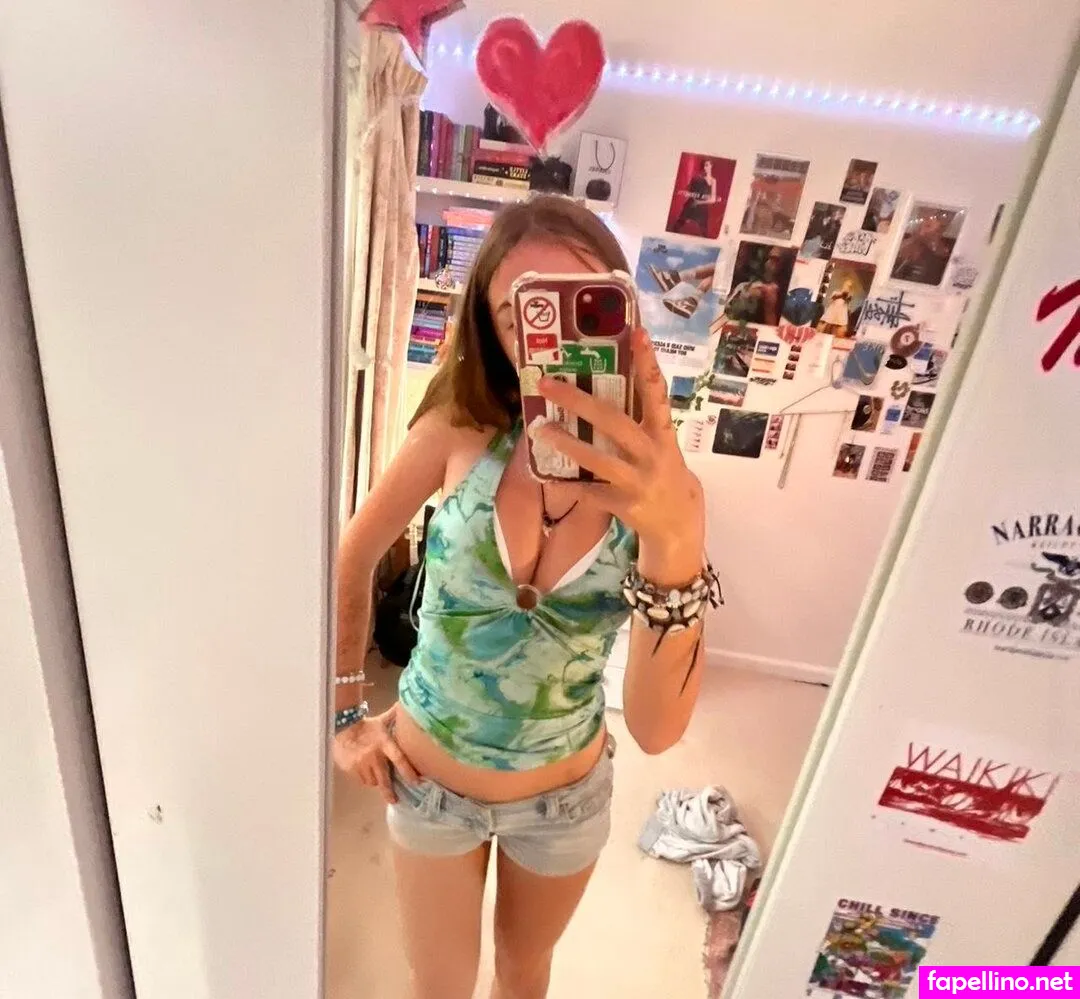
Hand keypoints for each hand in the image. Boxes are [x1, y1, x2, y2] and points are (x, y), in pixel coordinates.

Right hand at [332, 706, 419, 804]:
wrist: (341, 727)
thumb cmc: (365, 726)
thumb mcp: (381, 721)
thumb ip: (394, 716)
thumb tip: (407, 704)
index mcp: (384, 743)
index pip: (399, 759)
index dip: (408, 771)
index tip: (416, 782)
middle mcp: (374, 756)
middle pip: (384, 779)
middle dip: (389, 792)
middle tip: (394, 800)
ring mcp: (361, 764)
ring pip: (372, 781)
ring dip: (375, 780)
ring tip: (375, 772)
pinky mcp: (351, 769)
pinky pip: (361, 780)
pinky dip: (364, 777)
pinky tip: (363, 769)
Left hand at [534, 329, 705, 585]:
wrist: (680, 526)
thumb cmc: (667, 476)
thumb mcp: (664, 447)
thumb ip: (641, 425)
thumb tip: (603, 395)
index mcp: (663, 434)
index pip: (656, 392)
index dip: (647, 362)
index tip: (636, 333)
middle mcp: (652, 454)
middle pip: (613, 421)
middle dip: (578, 401)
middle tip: (548, 383)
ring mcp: (638, 480)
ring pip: (596, 459)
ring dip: (565, 443)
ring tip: (538, 428)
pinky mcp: (624, 504)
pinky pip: (589, 492)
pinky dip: (568, 485)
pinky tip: (548, 477)